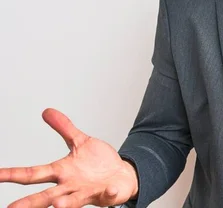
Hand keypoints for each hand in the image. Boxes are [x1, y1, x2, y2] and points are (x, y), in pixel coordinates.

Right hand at [0, 108, 138, 207]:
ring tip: (58, 206)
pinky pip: (108, 194)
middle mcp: (70, 185)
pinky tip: (110, 190)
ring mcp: (88, 192)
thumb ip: (64, 128)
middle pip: (46, 195)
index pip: (33, 173)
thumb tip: (46, 111)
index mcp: (61, 172)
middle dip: (30, 202)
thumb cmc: (97, 163)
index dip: (13, 174)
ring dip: (66, 204)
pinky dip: (109, 192)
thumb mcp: (80, 142)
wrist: (122, 175)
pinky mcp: (107, 194)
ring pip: (74, 200)